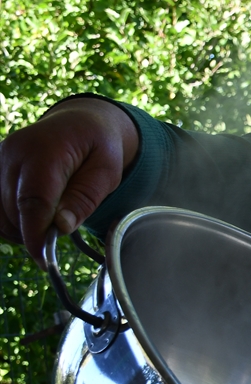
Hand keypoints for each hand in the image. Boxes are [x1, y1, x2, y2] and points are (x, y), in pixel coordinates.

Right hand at [0, 97, 138, 265]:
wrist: (79, 123)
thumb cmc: (98, 148)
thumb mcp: (107, 172)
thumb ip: (85, 198)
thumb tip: (61, 227)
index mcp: (45, 151)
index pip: (33, 200)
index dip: (35, 233)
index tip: (44, 260)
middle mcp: (13, 153)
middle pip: (13, 209)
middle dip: (34, 233)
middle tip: (59, 237)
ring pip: (0, 212)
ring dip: (21, 228)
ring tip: (49, 224)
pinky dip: (11, 220)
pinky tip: (32, 220)